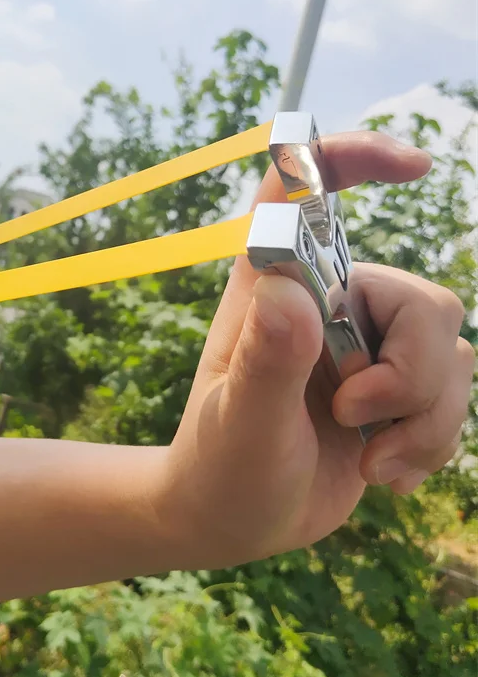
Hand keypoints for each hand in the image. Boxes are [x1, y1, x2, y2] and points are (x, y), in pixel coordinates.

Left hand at [165, 131, 474, 567]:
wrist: (236, 517)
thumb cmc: (222, 463)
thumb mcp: (241, 420)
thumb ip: (266, 359)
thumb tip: (288, 292)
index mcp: (275, 290)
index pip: (304, 196)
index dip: (353, 158)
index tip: (414, 166)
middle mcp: (327, 306)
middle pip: (422, 299)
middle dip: (409, 373)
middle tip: (352, 416)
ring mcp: (365, 350)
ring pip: (450, 356)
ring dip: (421, 421)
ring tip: (368, 462)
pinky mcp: (393, 393)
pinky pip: (454, 399)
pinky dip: (430, 444)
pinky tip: (384, 475)